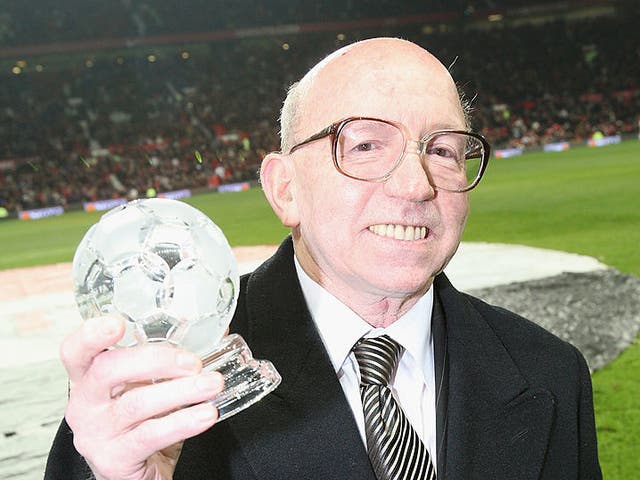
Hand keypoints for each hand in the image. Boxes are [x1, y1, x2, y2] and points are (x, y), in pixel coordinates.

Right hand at [61, 316, 223, 479]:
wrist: (139, 473)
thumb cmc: (142, 421)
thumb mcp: (148, 387)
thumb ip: (169, 360)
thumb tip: (216, 331)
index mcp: (89, 378)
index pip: (75, 351)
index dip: (91, 335)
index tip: (117, 323)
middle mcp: (85, 404)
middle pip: (108, 370)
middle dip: (157, 360)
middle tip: (193, 362)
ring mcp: (96, 433)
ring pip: (136, 403)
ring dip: (182, 391)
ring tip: (212, 385)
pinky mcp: (113, 458)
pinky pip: (151, 435)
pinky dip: (183, 422)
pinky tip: (205, 414)